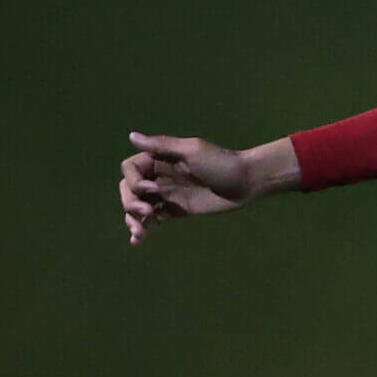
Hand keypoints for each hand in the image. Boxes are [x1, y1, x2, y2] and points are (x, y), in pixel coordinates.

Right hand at [119, 133, 292, 244]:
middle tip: (147, 211)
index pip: (130, 169)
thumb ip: (162, 145)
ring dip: (133, 219)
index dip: (134, 181)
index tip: (153, 189)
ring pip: (137, 206)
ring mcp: (166, 194)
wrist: (246, 182)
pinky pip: (153, 219)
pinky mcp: (175, 211)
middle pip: (129, 189)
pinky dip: (143, 228)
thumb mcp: (192, 150)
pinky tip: (137, 241)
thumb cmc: (221, 162)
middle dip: (131, 202)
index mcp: (159, 159)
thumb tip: (131, 136)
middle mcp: (159, 176)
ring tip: (139, 234)